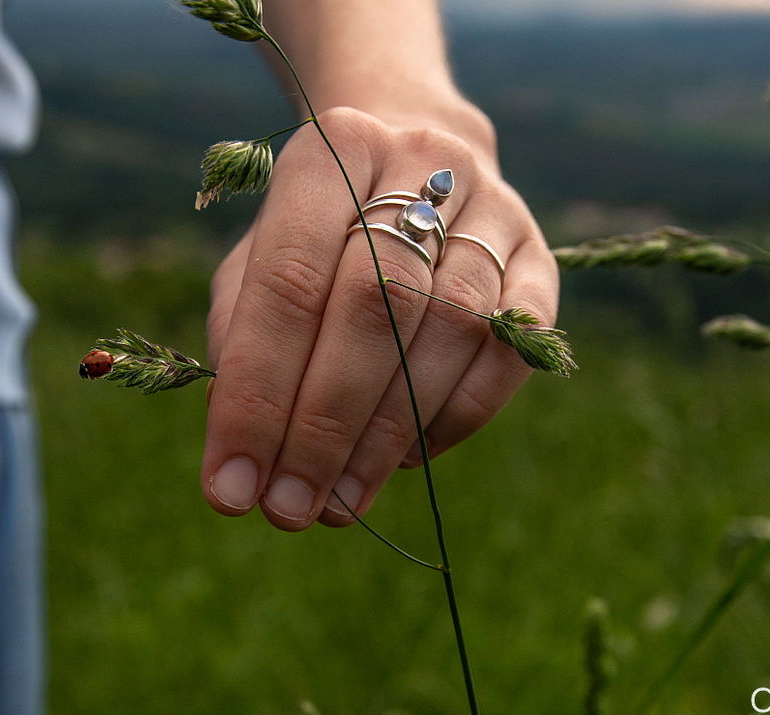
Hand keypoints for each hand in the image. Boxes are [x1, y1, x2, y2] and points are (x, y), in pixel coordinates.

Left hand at [201, 103, 558, 529]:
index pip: (288, 284)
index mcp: (333, 150)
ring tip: (338, 502)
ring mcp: (494, 208)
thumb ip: (243, 338)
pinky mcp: (540, 259)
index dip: (257, 395)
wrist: (415, 159)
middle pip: (375, 308)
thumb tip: (246, 451)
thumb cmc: (318, 231)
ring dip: (387, 435)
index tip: (229, 487)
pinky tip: (403, 459)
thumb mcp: (256, 260)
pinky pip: (508, 351)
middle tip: (289, 509)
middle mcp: (422, 162)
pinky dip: (455, 418)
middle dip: (323, 425)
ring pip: (448, 332)